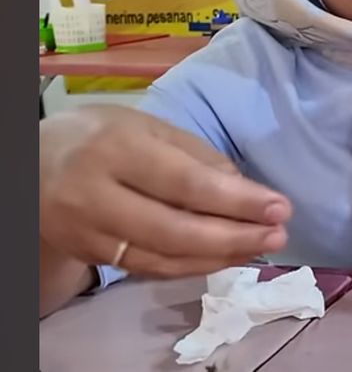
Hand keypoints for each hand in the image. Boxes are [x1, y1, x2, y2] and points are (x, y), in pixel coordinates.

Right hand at [40, 105, 292, 278]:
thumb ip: (196, 157)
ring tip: (260, 247)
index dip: (238, 201)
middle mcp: (95, 193)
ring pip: (163, 257)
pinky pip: (148, 268)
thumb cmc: (99, 136)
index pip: (187, 183)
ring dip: (220, 257)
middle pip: (176, 230)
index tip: (280, 208)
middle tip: (279, 234)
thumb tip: (246, 191)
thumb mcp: (146, 126)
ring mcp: (86, 231)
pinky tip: (224, 256)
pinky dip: (191, 265)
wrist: (28, 164)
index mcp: (117, 148)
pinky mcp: (86, 254)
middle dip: (235, 237)